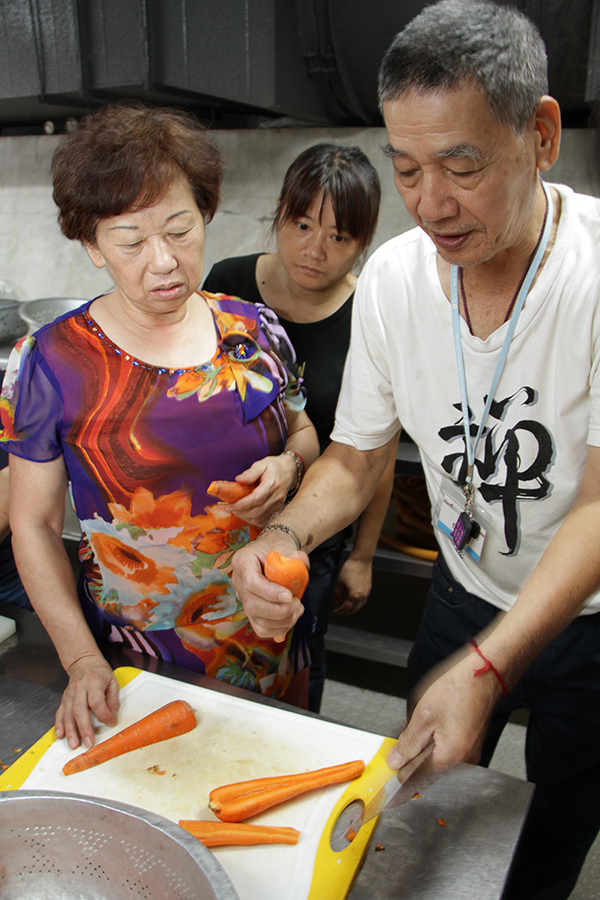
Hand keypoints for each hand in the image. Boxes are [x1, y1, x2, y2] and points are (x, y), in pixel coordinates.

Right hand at [54, 654, 119, 749]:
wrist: (83, 661)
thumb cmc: (99, 672)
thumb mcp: (112, 680)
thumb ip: (113, 698)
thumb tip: (113, 715)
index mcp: (94, 682)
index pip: (97, 701)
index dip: (104, 714)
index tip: (111, 722)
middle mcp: (79, 688)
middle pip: (80, 710)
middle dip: (84, 728)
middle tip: (89, 743)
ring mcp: (70, 694)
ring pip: (68, 714)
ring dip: (70, 731)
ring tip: (74, 744)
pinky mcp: (64, 698)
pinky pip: (60, 712)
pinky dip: (59, 725)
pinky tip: (60, 735)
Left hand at [225, 454, 298, 527]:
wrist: (290, 471)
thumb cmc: (274, 467)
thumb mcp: (262, 464)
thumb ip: (250, 472)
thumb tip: (238, 480)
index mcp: (272, 484)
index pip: (255, 499)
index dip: (240, 505)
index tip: (229, 506)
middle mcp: (276, 497)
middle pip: (256, 512)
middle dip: (240, 512)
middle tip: (229, 508)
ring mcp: (278, 505)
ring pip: (259, 519)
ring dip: (245, 517)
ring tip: (236, 511)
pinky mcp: (278, 510)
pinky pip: (264, 521)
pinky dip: (253, 520)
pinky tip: (246, 514)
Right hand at [231, 534, 307, 638]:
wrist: (273, 555)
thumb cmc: (277, 549)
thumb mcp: (287, 547)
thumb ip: (296, 556)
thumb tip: (299, 560)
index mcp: (242, 561)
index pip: (250, 582)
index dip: (270, 592)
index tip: (289, 595)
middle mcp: (238, 581)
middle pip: (252, 605)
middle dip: (279, 610)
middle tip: (296, 603)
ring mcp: (243, 599)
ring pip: (257, 621)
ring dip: (283, 620)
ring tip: (297, 608)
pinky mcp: (251, 612)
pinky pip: (262, 629)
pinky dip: (280, 628)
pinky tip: (292, 616)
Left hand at [332, 556, 371, 613]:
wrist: (361, 561)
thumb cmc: (351, 569)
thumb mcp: (340, 582)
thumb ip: (338, 595)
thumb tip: (336, 602)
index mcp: (354, 595)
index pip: (345, 608)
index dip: (338, 611)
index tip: (334, 611)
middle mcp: (362, 596)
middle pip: (354, 610)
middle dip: (346, 612)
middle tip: (339, 611)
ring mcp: (366, 593)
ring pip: (360, 606)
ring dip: (353, 609)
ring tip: (346, 608)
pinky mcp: (369, 589)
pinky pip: (364, 601)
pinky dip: (358, 604)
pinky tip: (354, 601)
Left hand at [386, 650, 502, 789]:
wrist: (484, 676)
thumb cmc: (459, 690)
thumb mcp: (424, 716)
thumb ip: (408, 743)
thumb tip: (396, 762)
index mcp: (450, 756)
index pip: (418, 779)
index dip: (399, 785)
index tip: (388, 795)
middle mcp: (463, 761)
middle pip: (428, 773)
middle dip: (409, 769)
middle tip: (392, 765)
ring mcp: (469, 755)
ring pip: (437, 764)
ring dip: (420, 759)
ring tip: (407, 749)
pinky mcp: (470, 746)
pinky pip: (446, 756)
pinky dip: (432, 752)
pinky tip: (423, 741)